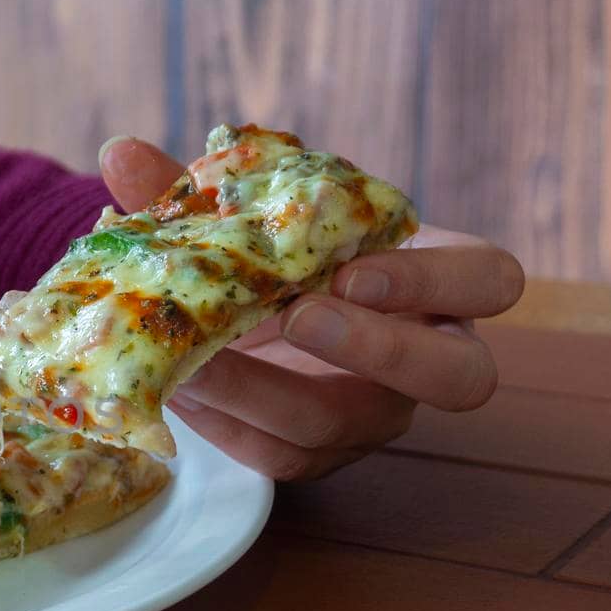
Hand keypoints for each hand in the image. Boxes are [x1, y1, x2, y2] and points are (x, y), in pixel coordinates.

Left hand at [98, 136, 524, 479]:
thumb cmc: (274, 251)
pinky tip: (176, 392)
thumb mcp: (253, 216)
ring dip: (263, 391)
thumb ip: (199, 189)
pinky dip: (224, 424)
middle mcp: (426, 356)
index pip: (491, 281)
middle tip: (296, 316)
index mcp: (441, 280)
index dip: (434, 280)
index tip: (355, 266)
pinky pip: (282, 457)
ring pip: (344, 428)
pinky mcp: (318, 455)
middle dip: (375, 349)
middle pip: (456, 378)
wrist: (242, 315)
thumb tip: (120, 153)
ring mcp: (376, 415)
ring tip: (196, 360)